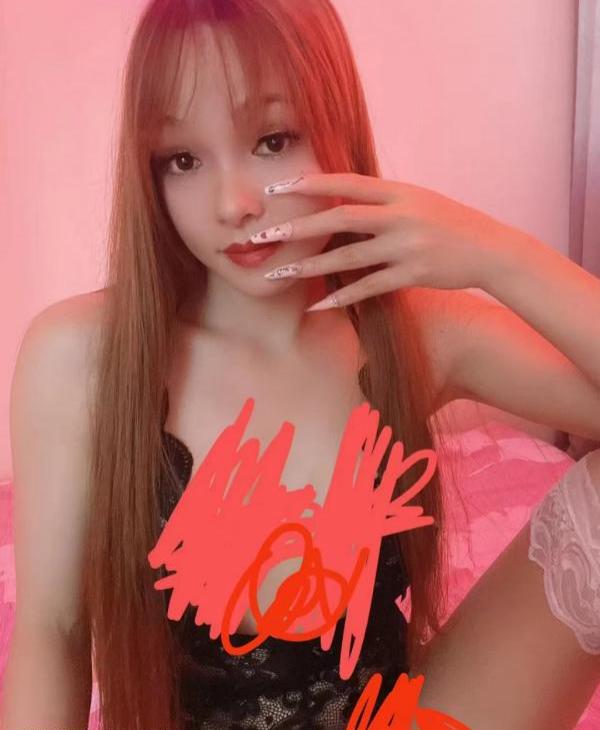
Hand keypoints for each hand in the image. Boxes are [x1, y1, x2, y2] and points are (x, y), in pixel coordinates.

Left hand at [254, 172, 516, 310]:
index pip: (346, 182)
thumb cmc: (450, 223)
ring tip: (280, 273)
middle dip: (300, 226)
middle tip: (266, 235)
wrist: (490, 249)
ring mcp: (406, 246)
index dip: (310, 183)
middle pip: (340, 217)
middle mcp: (400, 215)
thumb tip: (344, 201)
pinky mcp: (412, 274)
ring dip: (311, 265)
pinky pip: (369, 287)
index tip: (278, 188)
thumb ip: (382, 201)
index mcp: (399, 192)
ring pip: (349, 255)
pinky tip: (319, 304)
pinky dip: (342, 296)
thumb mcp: (418, 201)